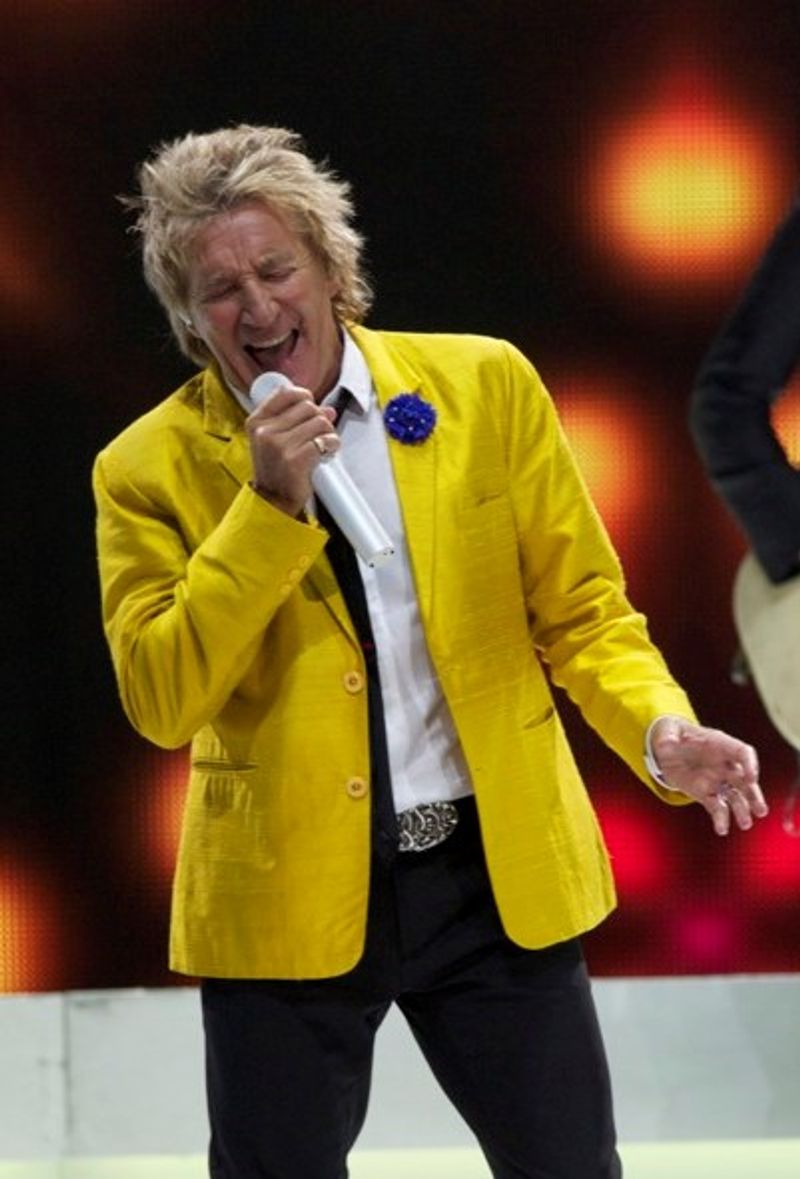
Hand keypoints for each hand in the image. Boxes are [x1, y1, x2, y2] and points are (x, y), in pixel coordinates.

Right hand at [246, 384, 339, 515]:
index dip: (304, 397)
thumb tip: (328, 409)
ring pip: (320, 422)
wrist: (273, 501)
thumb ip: (296, 421)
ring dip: (328, 432)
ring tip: (322, 445)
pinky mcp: (295, 460)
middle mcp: (265, 432)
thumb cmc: (276, 470)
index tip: (310, 409)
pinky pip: (325, 441)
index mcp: (256, 422)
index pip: (286, 393)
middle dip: (319, 418)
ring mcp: (279, 446)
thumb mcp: (274, 440)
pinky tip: (327, 452)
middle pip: (308, 406)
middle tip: (318, 435)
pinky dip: (332, 444)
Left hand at [650, 716, 767, 835]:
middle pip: (745, 780)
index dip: (750, 764)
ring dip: (742, 810)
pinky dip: (720, 819)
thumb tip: (666, 744)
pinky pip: (717, 808)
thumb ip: (668, 738)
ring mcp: (717, 780)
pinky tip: (721, 829)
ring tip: (745, 824)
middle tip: (760, 810)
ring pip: (735, 797)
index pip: (743, 752)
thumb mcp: (668, 732)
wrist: (667, 750)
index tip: (751, 778)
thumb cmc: (673, 736)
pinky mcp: (707, 794)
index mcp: (720, 745)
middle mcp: (724, 764)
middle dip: (753, 795)